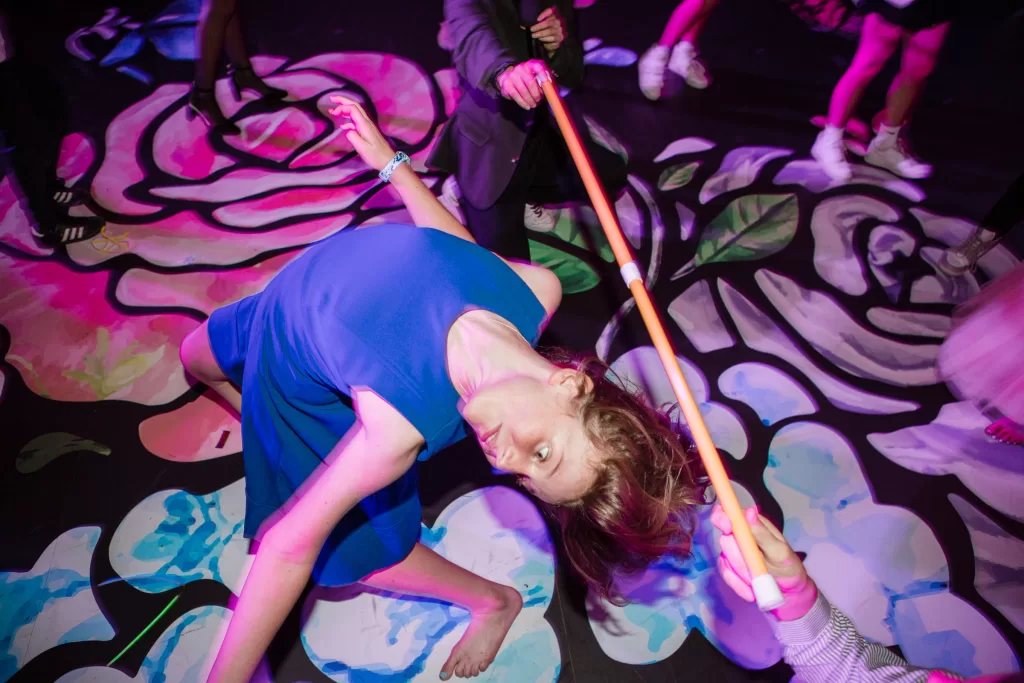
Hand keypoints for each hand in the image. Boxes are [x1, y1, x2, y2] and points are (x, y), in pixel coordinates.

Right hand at [328, 95, 395, 171]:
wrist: (388, 161)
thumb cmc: (375, 156)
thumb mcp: (362, 148)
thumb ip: (352, 137)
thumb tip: (347, 130)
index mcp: (364, 125)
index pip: (353, 109)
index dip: (342, 107)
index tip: (333, 113)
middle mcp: (366, 122)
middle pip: (355, 106)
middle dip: (343, 100)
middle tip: (331, 98)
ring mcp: (368, 126)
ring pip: (356, 112)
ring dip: (345, 109)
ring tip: (333, 111)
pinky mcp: (368, 131)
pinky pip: (357, 121)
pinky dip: (348, 120)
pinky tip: (342, 125)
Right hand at [497, 60, 548, 109]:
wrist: (507, 76)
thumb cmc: (525, 78)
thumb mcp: (534, 75)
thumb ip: (543, 80)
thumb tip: (551, 90)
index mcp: (530, 65)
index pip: (537, 67)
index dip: (542, 74)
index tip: (546, 83)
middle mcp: (520, 68)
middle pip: (530, 82)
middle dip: (536, 94)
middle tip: (539, 100)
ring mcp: (512, 76)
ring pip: (523, 90)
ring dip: (530, 100)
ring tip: (533, 105)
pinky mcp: (506, 84)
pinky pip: (515, 95)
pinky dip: (522, 103)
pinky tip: (527, 106)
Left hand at [530, 7, 565, 54]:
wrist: (549, 44)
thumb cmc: (543, 33)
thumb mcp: (538, 28)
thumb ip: (532, 25)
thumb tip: (523, 26)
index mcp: (552, 16)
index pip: (550, 12)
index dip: (544, 14)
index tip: (537, 19)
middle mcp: (557, 22)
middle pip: (549, 22)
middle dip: (539, 26)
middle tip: (532, 29)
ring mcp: (559, 30)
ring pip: (551, 31)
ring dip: (541, 33)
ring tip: (534, 35)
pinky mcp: (559, 38)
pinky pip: (553, 38)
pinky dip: (546, 39)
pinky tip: (540, 39)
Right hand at [710, 504, 817, 620]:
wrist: (788, 589)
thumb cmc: (787, 565)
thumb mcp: (780, 551)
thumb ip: (763, 534)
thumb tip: (749, 511)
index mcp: (751, 523)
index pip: (727, 512)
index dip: (722, 517)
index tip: (728, 528)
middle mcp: (738, 535)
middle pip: (725, 540)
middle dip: (739, 558)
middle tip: (755, 570)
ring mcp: (732, 551)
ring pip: (725, 560)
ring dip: (742, 574)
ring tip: (759, 582)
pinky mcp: (729, 567)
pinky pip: (726, 575)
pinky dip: (738, 585)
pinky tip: (751, 592)